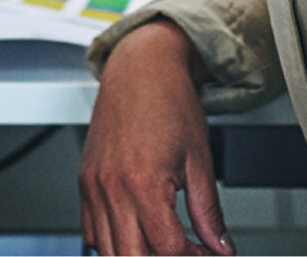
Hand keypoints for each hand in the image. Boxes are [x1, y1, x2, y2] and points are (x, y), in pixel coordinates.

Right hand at [79, 22, 233, 254]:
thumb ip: (209, 212)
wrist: (141, 67)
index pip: (166, 249)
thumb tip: (221, 247)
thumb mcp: (200, 160)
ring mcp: (94, 185)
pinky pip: (90, 230)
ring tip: (163, 245)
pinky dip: (110, 243)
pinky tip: (135, 235)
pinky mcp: (85, 181)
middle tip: (186, 252)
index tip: (206, 252)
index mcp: (143, 183)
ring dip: (136, 255)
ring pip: (107, 250)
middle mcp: (111, 187)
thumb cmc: (169, 101)